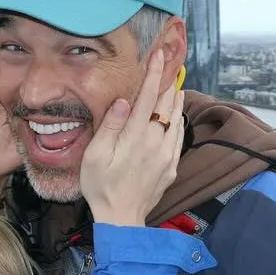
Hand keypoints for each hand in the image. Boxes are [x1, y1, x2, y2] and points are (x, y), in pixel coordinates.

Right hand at [80, 47, 185, 226]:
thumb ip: (110, 127)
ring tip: (176, 86)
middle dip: (169, 82)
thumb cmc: (102, 186)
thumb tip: (122, 102)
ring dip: (176, 101)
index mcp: (136, 136)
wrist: (122, 219)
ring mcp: (167, 155)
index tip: (159, 55)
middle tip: (172, 64)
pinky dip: (179, 122)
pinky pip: (179, 138)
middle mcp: (156, 142)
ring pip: (177, 120)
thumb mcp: (95, 156)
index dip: (154, 74)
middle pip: (167, 105)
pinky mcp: (171, 167)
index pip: (149, 97)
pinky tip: (177, 116)